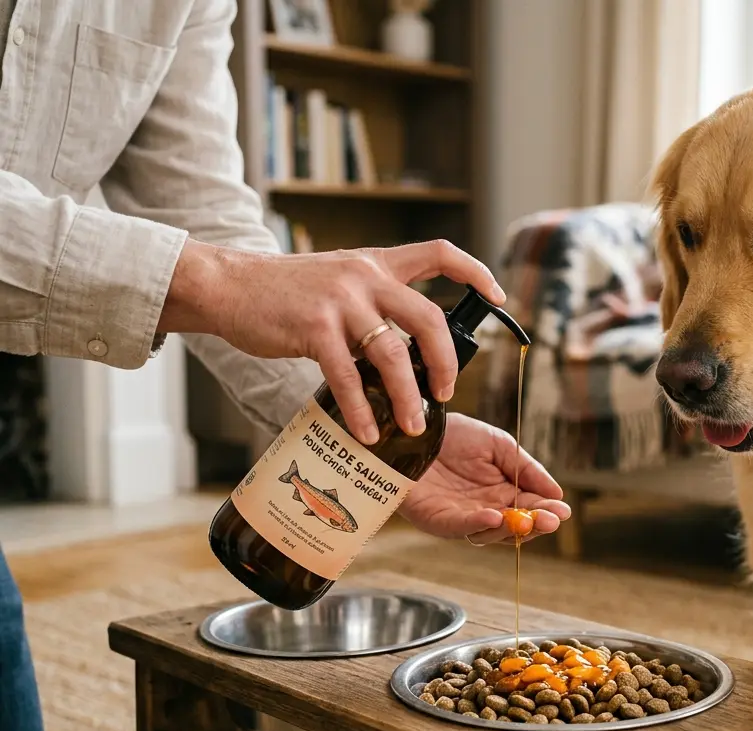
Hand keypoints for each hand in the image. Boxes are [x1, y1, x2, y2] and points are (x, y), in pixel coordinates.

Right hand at [160, 238, 503, 445]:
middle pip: (429, 317)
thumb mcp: (340, 282)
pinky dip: (362, 408)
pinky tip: (367, 431)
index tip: (498, 295)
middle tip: (447, 392)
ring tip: (413, 425)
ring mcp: (341, 300)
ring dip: (409, 396)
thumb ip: (375, 304)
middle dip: (446, 361)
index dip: (474, 272)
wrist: (230, 285)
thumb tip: (410, 350)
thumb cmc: (287, 293)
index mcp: (377, 264)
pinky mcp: (313, 327)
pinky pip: (348, 375)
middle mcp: (365, 276)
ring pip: (393, 353)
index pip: (439, 254)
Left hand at [399, 414, 570, 543]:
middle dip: (534, 525)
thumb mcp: (498, 445)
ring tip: (527, 519)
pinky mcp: (438, 520)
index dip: (546, 510)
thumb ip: (526, 468)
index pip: (530, 507)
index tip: (562, 511)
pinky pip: (460, 527)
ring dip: (510, 529)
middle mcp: (484, 508)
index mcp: (501, 491)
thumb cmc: (453, 435)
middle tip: (550, 520)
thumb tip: (557, 493)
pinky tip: (494, 517)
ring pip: (491, 533)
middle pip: (514, 526)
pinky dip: (478, 524)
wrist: (415, 428)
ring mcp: (461, 517)